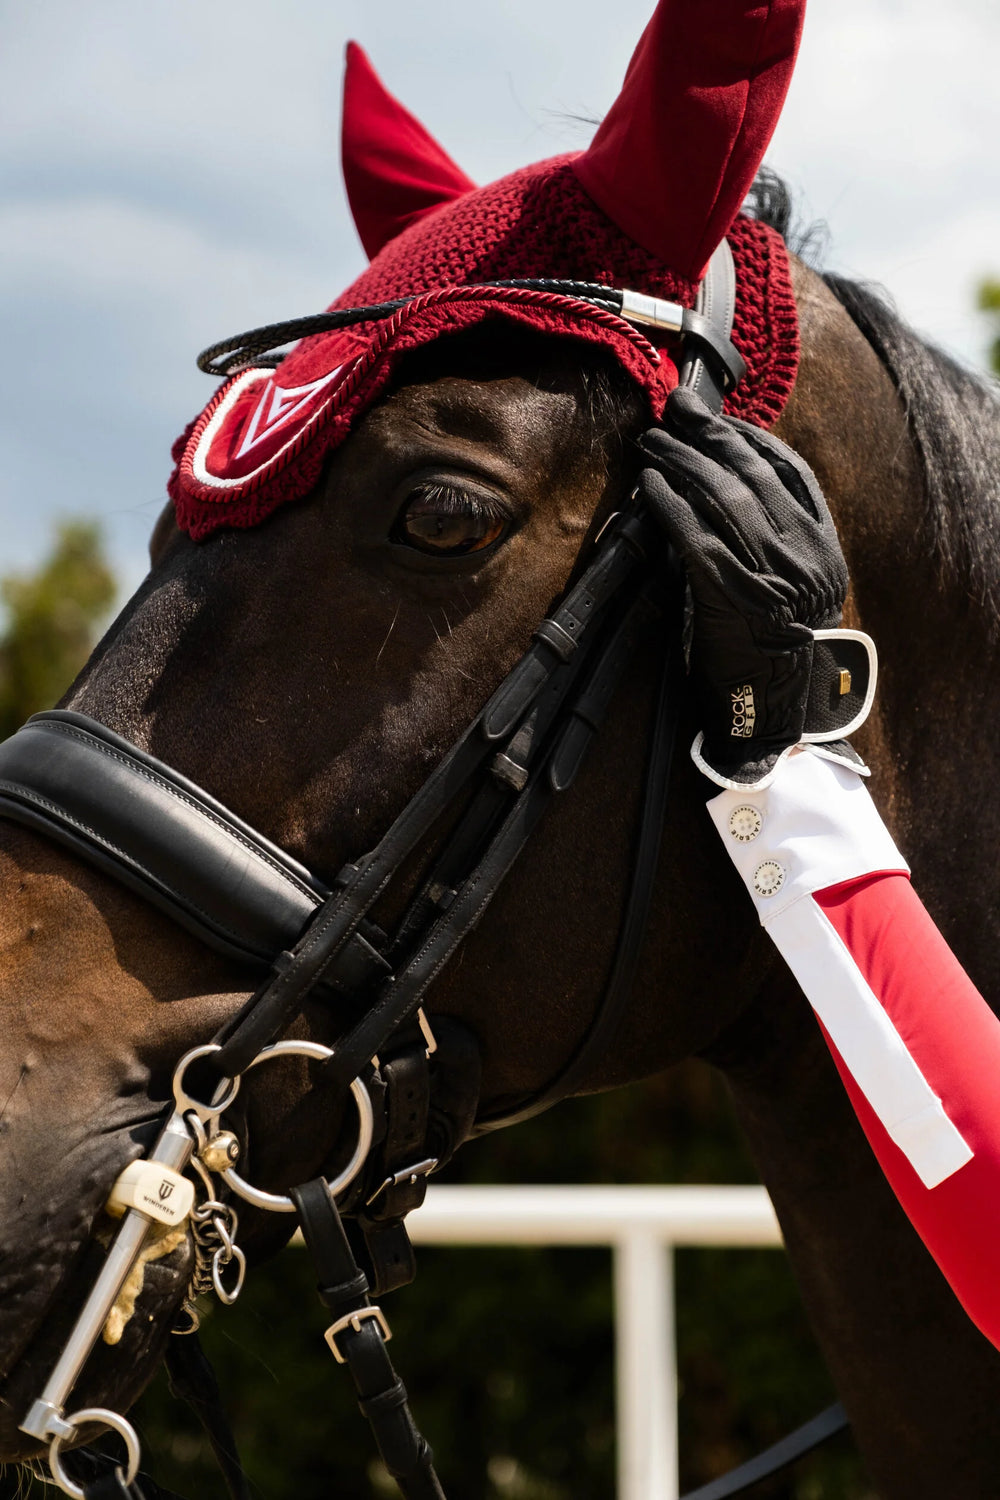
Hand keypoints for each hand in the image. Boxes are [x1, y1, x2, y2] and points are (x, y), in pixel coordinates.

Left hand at [638, 388, 869, 784]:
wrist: (773, 716)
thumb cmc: (770, 654)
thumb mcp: (788, 592)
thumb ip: (767, 544)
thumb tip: (716, 492)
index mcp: (824, 550)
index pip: (792, 473)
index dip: (750, 437)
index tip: (717, 418)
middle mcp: (805, 556)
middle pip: (755, 474)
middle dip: (710, 435)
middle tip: (675, 411)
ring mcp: (773, 575)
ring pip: (726, 496)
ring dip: (682, 461)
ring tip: (653, 442)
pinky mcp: (734, 595)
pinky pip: (697, 536)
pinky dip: (670, 506)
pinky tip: (650, 486)